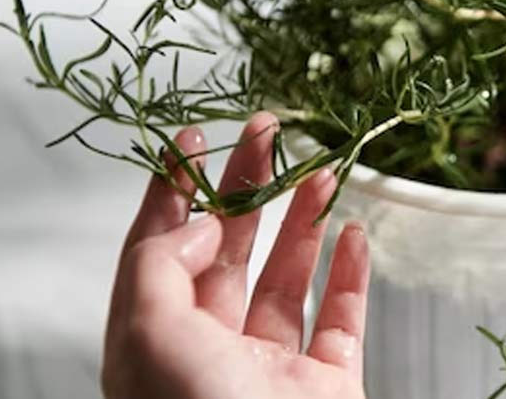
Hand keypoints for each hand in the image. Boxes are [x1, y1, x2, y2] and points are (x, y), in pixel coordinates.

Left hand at [101, 113, 368, 398]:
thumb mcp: (149, 334)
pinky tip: (355, 235)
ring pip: (286, 278)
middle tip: (268, 132)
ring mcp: (271, 370)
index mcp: (154, 344)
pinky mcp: (326, 385)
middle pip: (226, 251)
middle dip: (247, 187)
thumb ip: (161, 263)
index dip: (174, 192)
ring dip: (305, 221)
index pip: (158, 250)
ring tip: (322, 169)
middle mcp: (209, 352)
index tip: (192, 139)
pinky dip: (351, 275)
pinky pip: (341, 320)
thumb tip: (200, 223)